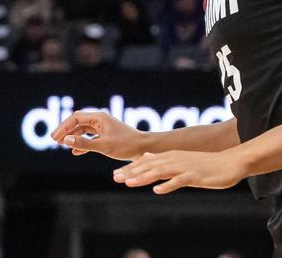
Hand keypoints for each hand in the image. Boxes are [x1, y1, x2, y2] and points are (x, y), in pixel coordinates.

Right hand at [51, 110, 147, 160]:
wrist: (146, 149)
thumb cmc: (127, 146)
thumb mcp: (104, 146)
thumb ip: (84, 143)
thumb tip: (66, 140)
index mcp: (99, 118)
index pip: (75, 118)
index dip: (63, 127)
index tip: (55, 137)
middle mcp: (100, 120)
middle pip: (77, 122)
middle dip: (65, 130)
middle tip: (54, 139)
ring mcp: (103, 127)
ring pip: (83, 130)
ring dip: (72, 137)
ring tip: (62, 144)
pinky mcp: (107, 135)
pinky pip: (90, 137)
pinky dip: (82, 143)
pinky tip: (76, 151)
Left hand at [114, 150, 246, 193]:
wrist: (231, 163)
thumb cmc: (206, 163)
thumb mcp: (181, 159)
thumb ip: (163, 160)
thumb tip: (147, 158)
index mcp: (170, 156)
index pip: (146, 162)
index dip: (130, 168)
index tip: (116, 174)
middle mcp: (174, 159)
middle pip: (149, 166)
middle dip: (131, 172)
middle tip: (115, 178)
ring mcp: (184, 167)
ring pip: (160, 172)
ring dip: (143, 177)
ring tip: (129, 182)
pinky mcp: (195, 175)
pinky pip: (179, 181)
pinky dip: (168, 185)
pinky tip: (157, 190)